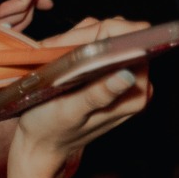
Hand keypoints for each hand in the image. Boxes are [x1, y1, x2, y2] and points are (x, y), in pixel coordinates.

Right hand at [13, 17, 152, 168]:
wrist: (41, 143)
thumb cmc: (50, 131)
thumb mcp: (70, 113)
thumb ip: (98, 95)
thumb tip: (127, 75)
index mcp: (134, 94)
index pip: (129, 40)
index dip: (97, 34)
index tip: (65, 44)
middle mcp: (138, 84)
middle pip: (118, 35)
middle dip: (84, 36)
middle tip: (54, 50)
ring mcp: (127, 78)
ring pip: (108, 36)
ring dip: (78, 39)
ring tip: (53, 55)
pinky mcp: (114, 75)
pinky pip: (102, 45)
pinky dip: (80, 44)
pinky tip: (61, 56)